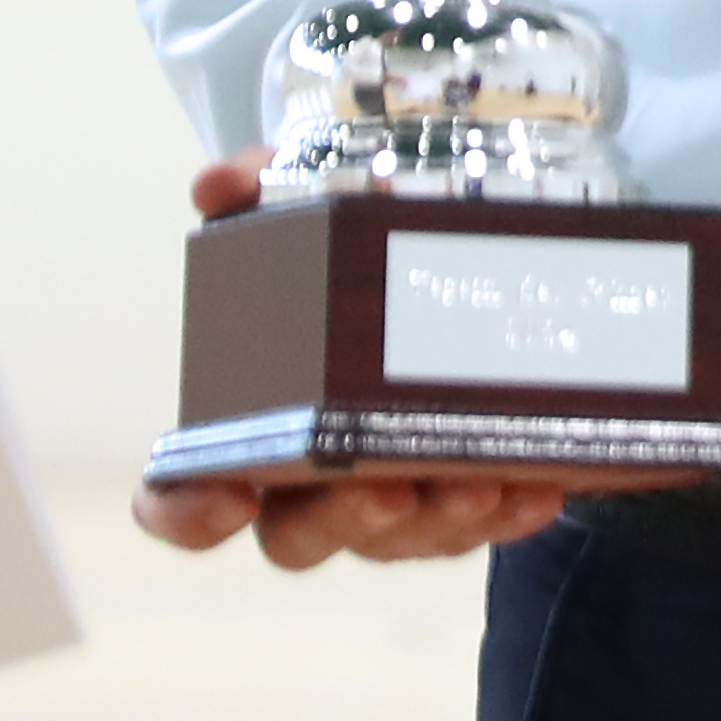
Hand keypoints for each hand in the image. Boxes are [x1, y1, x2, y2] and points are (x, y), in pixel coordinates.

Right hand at [125, 157, 621, 570]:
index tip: (227, 500)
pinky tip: (541, 485)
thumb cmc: (344, 266)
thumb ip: (256, 191)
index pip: (180, 498)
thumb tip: (218, 182)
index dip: (189, 512)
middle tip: (385, 491)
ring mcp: (386, 503)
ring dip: (440, 518)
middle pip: (298, 537)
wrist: (447, 269)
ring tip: (479, 479)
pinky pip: (482, 526)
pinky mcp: (460, 503)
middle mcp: (305, 484)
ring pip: (401, 538)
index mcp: (244, 431)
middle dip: (343, 519)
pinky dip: (510, 510)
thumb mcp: (307, 212)